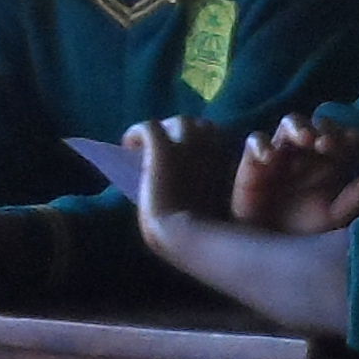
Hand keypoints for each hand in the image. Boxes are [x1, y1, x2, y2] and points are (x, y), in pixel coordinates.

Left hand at [125, 115, 244, 230]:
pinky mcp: (163, 148)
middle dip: (187, 135)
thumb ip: (220, 186)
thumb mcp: (223, 211)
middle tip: (167, 154)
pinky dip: (138, 133)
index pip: (218, 138)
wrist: (182, 236)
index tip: (188, 157)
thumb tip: (207, 174)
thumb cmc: (206, 234)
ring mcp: (189, 144)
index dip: (203, 144)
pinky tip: (129, 145)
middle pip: (201, 127)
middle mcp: (213, 146)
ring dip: (167, 131)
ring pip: (180, 122)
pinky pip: (149, 128)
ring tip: (149, 151)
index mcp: (228, 162)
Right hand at [231, 114, 358, 233]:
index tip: (354, 143)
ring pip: (289, 124)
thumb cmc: (306, 232)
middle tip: (327, 143)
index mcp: (332, 161)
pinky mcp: (253, 161)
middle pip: (319, 125)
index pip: (344, 136)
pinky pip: (255, 142)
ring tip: (305, 139)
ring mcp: (282, 153)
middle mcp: (308, 152)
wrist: (269, 253)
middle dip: (325, 129)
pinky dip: (262, 144)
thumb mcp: (337, 216)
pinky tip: (270, 157)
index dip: (348, 135)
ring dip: (298, 126)